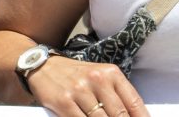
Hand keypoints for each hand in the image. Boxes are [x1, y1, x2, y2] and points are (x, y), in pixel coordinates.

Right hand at [23, 51, 147, 116]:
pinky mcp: (64, 102)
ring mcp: (80, 91)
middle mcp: (97, 80)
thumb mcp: (100, 77)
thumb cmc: (76, 75)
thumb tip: (135, 116)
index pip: (134, 103)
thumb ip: (117, 95)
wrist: (44, 66)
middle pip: (120, 115)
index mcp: (111, 73)